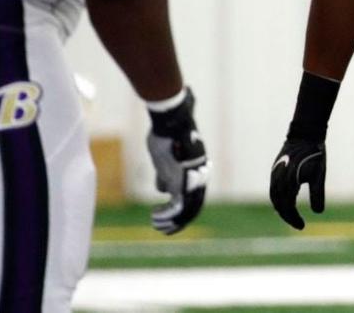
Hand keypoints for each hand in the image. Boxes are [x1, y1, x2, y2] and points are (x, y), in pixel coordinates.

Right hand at [145, 87, 209, 233]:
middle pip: (194, 208)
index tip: (170, 217)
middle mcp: (199, 179)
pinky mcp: (180, 184)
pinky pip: (176, 208)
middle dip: (179, 222)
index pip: (196, 197)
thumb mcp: (167, 159)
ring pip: (186, 211)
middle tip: (164, 229)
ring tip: (156, 225)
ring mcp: (191, 182)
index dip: (184, 210)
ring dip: (170, 222)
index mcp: (198, 172)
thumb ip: (166, 173)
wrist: (172, 124)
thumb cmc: (166, 136)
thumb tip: (161, 188)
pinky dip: (166, 216)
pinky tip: (154, 217)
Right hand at [270, 136, 325, 229]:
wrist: (305, 133)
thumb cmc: (314, 154)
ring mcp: (274, 173)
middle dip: (287, 216)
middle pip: (278, 204)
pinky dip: (277, 199)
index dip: (293, 218)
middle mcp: (278, 178)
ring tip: (291, 216)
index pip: (287, 206)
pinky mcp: (275, 169)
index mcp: (288, 181)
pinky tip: (285, 202)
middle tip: (298, 224)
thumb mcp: (319, 174)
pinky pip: (273, 188)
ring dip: (281, 208)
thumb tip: (318, 213)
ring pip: (273, 197)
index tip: (302, 226)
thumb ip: (317, 193)